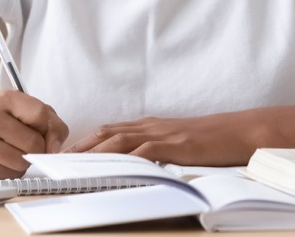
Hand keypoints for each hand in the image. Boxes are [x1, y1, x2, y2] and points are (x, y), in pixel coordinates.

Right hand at [0, 90, 68, 178]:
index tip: (45, 133)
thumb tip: (54, 148)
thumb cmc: (7, 123)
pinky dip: (13, 171)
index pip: (40, 114)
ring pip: (23, 162)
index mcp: (4, 98)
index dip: (49, 128)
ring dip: (25, 161)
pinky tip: (3, 160)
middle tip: (27, 144)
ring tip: (14, 151)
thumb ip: (52, 125)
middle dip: (38, 149)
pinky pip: (10, 175)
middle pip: (33, 143)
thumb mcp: (30, 112)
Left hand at [65, 112, 259, 165]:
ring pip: (118, 140)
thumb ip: (156, 150)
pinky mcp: (174, 145)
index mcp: (150, 126)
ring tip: (72, 166)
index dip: (85, 142)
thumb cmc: (211, 142)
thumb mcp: (178, 144)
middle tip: (56, 161)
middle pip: (106, 133)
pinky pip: (144, 152)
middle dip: (79, 147)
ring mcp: (162, 134)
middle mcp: (150, 126)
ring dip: (93, 152)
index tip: (64, 154)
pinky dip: (125, 160)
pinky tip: (112, 169)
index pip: (109, 131)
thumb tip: (137, 165)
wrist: (238, 131)